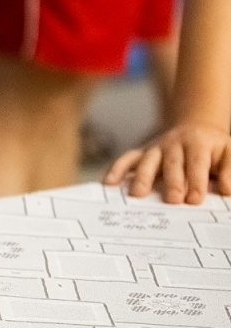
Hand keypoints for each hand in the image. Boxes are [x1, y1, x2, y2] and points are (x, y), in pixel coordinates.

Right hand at [104, 122, 230, 204]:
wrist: (196, 127)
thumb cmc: (215, 147)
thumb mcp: (229, 153)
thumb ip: (229, 171)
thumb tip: (226, 190)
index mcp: (197, 143)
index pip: (196, 163)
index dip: (195, 180)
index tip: (195, 199)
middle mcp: (173, 144)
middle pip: (172, 163)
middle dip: (172, 181)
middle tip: (173, 200)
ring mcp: (156, 147)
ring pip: (147, 161)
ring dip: (142, 177)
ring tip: (137, 194)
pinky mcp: (144, 152)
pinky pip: (128, 159)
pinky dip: (117, 169)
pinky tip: (109, 182)